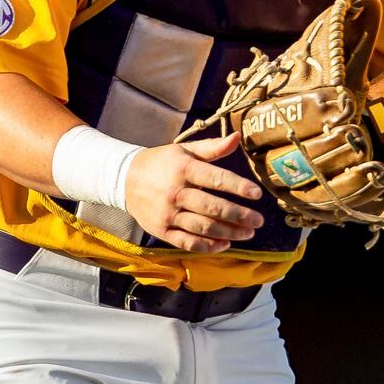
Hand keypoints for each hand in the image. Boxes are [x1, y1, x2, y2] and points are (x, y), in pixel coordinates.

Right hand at [125, 133, 265, 252]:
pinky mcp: (162, 231)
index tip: (257, 194)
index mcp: (183, 169)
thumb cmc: (162, 163)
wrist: (124, 180)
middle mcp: (176, 192)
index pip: (216, 178)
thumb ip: (212, 148)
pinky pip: (188, 242)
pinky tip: (225, 244)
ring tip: (248, 233)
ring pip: (203, 227)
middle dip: (239, 216)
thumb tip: (238, 137)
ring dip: (229, 232)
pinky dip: (208, 246)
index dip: (238, 187)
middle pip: (213, 207)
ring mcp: (168, 214)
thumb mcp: (184, 150)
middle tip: (258, 221)